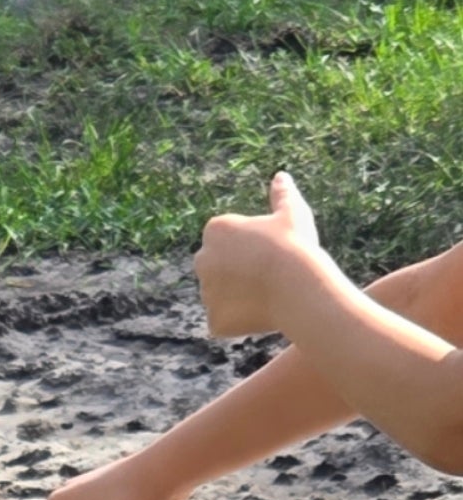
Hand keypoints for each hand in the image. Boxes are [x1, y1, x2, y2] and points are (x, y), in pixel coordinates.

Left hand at [194, 171, 322, 337]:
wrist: (296, 286)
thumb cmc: (295, 245)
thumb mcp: (293, 214)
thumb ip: (282, 195)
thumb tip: (281, 176)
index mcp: (216, 230)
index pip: (226, 242)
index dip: (249, 250)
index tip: (269, 254)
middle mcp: (203, 259)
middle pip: (217, 269)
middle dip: (235, 274)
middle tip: (266, 278)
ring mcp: (206, 292)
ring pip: (220, 297)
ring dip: (236, 299)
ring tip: (266, 298)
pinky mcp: (214, 320)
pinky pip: (222, 323)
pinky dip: (236, 323)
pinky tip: (259, 316)